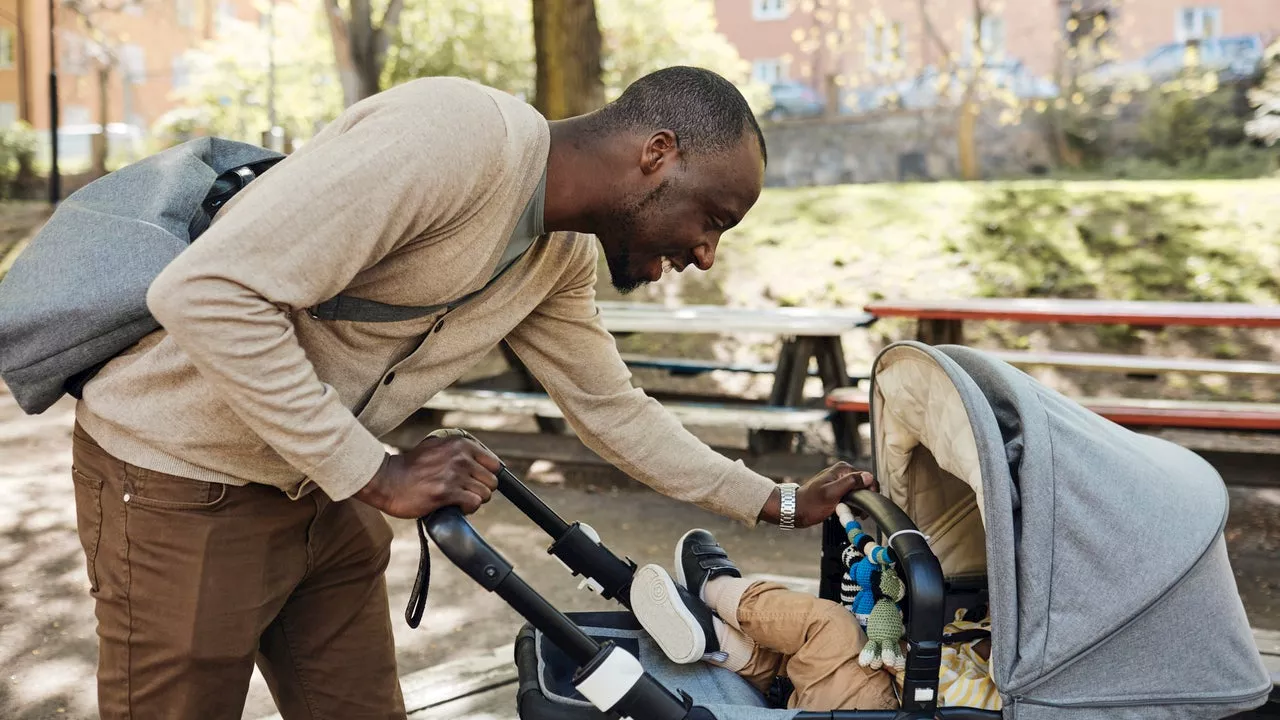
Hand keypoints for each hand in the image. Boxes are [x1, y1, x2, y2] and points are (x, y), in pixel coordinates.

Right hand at [353, 434, 501, 518]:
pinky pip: (473, 504)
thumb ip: (459, 450)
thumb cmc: (411, 467)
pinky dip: (468, 509)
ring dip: (474, 500)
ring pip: (485, 494)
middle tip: (466, 492)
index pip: (494, 464)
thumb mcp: (437, 446)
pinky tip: (456, 506)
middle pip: (492, 481)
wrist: (387, 480)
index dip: (487, 476)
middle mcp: (460, 457)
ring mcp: (453, 475)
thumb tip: (483, 460)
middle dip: (481, 490)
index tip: (477, 482)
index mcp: (460, 444)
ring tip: (459, 499)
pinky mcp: (446, 493)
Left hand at [759, 462, 877, 528]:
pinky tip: (843, 511)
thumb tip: (869, 477)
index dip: (870, 492)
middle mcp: (842, 473)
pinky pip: (851, 499)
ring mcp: (840, 482)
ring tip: (846, 512)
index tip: (865, 506)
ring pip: (859, 494)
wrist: (795, 510)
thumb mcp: (832, 493)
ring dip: (857, 505)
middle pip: (864, 486)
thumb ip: (851, 483)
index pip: (867, 477)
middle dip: (863, 500)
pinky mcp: (838, 491)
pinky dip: (851, 507)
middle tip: (856, 512)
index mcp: (842, 469)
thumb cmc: (810, 503)